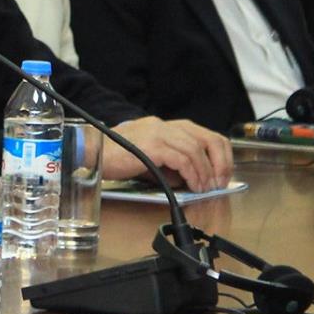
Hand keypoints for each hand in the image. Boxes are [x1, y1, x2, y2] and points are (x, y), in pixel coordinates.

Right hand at [109, 117, 232, 192]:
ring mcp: (158, 133)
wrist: (90, 153)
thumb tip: (192, 179)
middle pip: (207, 139)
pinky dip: (192, 174)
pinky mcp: (152, 145)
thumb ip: (170, 163)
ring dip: (206, 172)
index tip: (222, 175)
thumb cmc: (116, 158)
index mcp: (166, 126)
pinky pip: (182, 159)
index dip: (221, 155)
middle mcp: (164, 125)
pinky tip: (192, 185)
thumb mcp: (150, 158)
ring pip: (196, 150)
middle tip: (220, 183)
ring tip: (205, 188)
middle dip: (220, 163)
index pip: (206, 134)